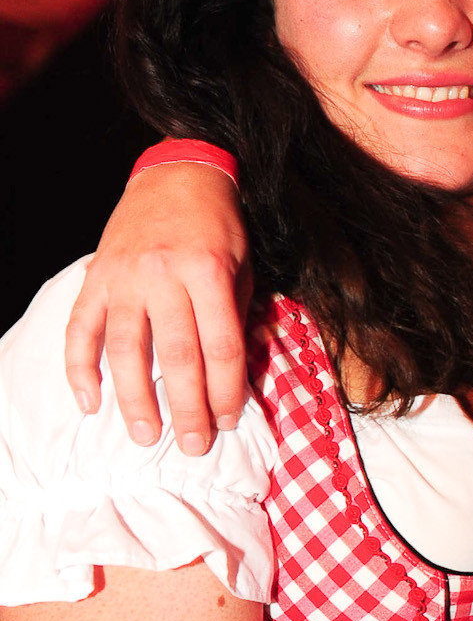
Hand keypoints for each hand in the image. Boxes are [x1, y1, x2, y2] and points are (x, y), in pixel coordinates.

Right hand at [64, 164, 251, 455]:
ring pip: (125, 350)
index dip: (227, 391)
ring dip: (134, 399)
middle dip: (187, 408)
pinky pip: (81, 329)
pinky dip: (80, 368)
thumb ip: (238, 316)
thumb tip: (236, 376)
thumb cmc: (218, 226)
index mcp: (208, 272)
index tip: (229, 420)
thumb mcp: (243, 265)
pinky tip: (90, 402)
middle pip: (176, 357)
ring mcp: (123, 277)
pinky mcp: (96, 278)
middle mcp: (163, 275)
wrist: (178, 174)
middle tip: (194, 446)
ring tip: (146, 435)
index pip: (220, 347)